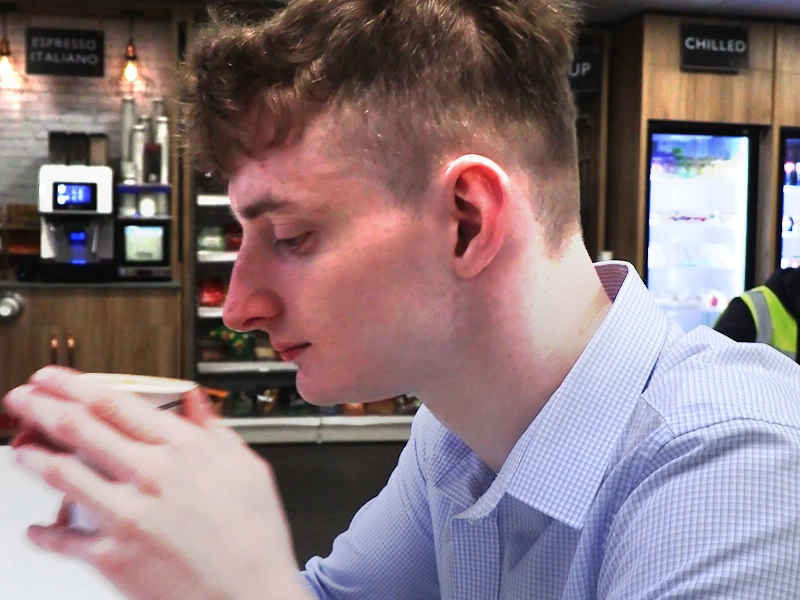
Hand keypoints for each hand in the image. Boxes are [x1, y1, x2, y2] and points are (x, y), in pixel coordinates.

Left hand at [3, 367, 310, 599]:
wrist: (251, 597)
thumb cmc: (254, 538)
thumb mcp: (248, 469)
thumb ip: (216, 430)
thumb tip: (195, 402)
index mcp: (184, 449)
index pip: (115, 404)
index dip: (75, 385)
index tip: (55, 378)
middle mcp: (151, 475)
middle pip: (80, 429)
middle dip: (41, 407)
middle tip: (22, 398)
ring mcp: (128, 515)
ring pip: (62, 474)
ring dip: (33, 455)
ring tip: (21, 447)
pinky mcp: (113, 557)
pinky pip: (63, 540)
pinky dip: (43, 532)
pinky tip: (37, 528)